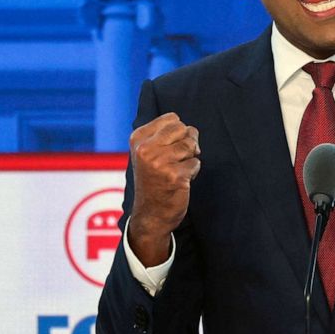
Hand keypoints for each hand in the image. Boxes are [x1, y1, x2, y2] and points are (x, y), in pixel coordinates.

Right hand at [128, 112, 200, 265]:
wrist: (150, 215)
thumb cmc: (154, 181)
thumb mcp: (149, 153)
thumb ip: (165, 136)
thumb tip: (192, 130)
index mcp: (138, 139)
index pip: (172, 118)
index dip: (178, 132)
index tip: (168, 148)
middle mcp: (145, 149)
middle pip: (184, 129)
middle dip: (187, 142)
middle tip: (177, 160)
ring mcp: (159, 163)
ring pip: (192, 146)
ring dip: (190, 158)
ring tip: (177, 171)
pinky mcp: (174, 176)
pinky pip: (196, 163)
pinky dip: (193, 172)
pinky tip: (180, 182)